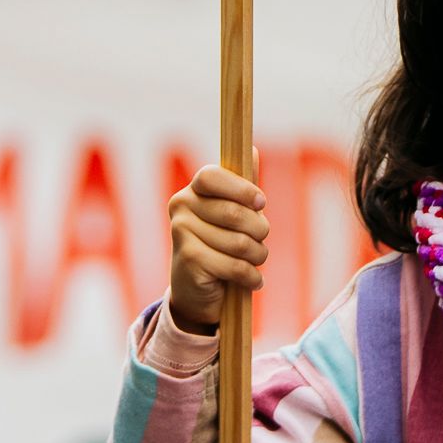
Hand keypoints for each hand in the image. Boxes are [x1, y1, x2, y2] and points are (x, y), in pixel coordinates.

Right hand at [168, 156, 268, 332]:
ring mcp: (181, 233)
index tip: (261, 203)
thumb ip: (242, 187)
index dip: (241, 189)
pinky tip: (253, 281)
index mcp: (192, 191)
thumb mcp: (232, 216)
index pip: (212, 176)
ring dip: (258, 256)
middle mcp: (180, 207)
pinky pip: (235, 265)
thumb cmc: (219, 247)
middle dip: (259, 231)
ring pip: (239, 242)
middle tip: (261, 241)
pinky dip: (252, 277)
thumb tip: (251, 150)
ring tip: (255, 262)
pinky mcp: (188, 260)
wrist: (197, 292)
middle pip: (234, 212)